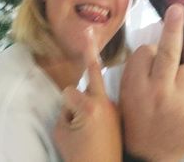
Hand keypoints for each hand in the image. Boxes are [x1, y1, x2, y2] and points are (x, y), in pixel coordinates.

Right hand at [54, 29, 121, 161]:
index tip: (71, 122)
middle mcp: (105, 103)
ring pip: (99, 91)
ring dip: (93, 94)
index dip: (66, 106)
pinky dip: (102, 106)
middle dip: (89, 52)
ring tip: (93, 110)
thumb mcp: (62, 133)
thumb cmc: (80, 156)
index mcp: (89, 107)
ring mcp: (116, 107)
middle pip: (95, 71)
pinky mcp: (121, 114)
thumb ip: (66, 111)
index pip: (69, 91)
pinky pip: (107, 102)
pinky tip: (101, 122)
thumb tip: (74, 100)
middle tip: (89, 33)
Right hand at [120, 4, 183, 161]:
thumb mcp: (125, 93)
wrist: (150, 155)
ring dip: (183, 76)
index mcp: (135, 86)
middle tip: (177, 9)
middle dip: (173, 27)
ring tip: (174, 93)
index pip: (145, 51)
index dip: (148, 52)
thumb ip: (137, 69)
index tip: (149, 57)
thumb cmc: (136, 118)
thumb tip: (153, 43)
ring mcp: (180, 104)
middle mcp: (157, 92)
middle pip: (168, 51)